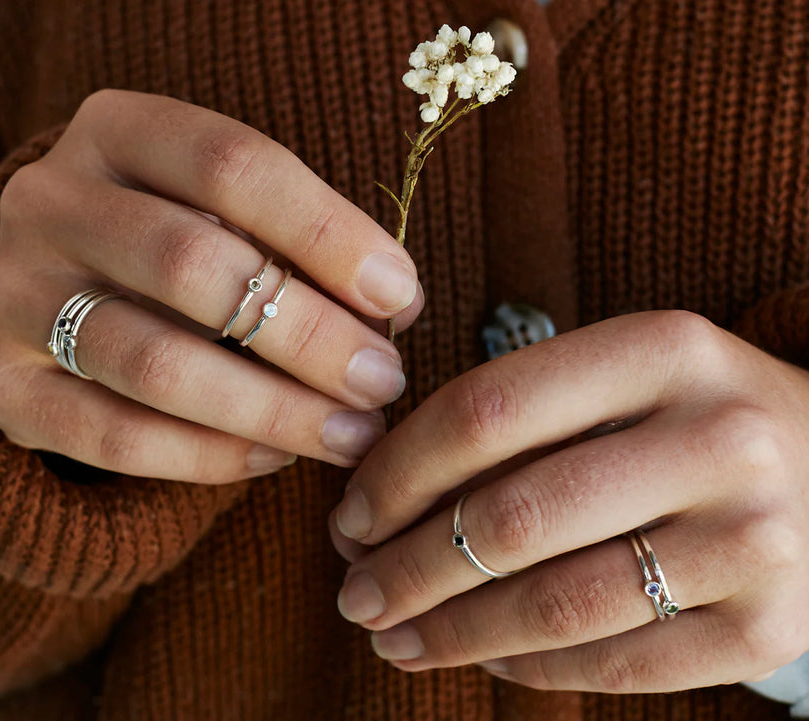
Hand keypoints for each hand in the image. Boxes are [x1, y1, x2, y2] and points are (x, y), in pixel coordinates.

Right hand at [0, 89, 421, 482]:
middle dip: (310, 337)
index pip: (233, 163)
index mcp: (117, 130)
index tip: (401, 296)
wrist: (62, 289)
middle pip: (192, 265)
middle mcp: (49, 200)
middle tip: (383, 383)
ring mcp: (12, 292)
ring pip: (155, 362)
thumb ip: (304, 247)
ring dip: (273, 410)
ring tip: (351, 434)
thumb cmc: (180, 243)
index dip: (328, 232)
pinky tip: (277, 457)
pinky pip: (113, 437)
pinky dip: (210, 457)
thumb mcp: (233, 215)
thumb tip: (397, 307)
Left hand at [330, 311, 808, 691]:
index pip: (488, 410)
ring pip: (555, 604)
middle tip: (354, 592)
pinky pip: (613, 664)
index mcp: (664, 350)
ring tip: (394, 638)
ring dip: (451, 632)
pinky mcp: (771, 627)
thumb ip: (515, 421)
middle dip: (408, 568)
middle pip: (513, 519)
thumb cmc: (690, 421)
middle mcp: (719, 438)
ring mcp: (755, 538)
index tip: (350, 515)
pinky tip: (483, 656)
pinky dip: (528, 668)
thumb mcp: (620, 381)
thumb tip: (377, 501)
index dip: (398, 472)